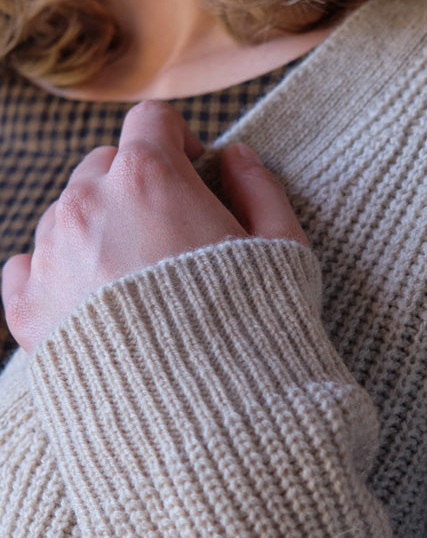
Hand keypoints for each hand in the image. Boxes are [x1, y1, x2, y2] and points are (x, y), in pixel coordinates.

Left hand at [1, 99, 307, 355]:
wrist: (204, 415)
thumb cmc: (253, 329)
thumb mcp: (285, 251)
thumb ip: (262, 190)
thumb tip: (239, 157)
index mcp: (149, 177)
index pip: (152, 122)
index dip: (180, 143)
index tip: (197, 174)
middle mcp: (87, 203)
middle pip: (103, 166)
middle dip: (136, 187)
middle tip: (172, 236)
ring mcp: (52, 254)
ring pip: (66, 215)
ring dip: (98, 231)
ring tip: (139, 283)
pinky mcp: (29, 308)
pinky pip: (30, 266)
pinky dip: (57, 275)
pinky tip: (95, 302)